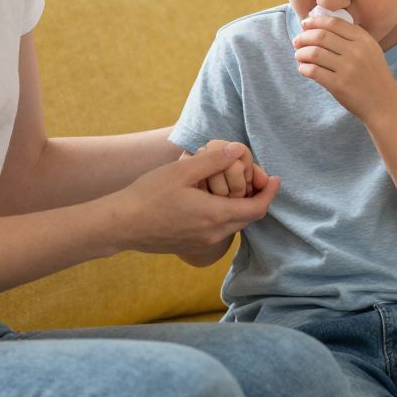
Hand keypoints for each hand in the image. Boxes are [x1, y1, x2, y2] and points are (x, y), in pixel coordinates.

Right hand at [114, 143, 277, 258]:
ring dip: (239, 208)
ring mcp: (203, 244)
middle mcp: (214, 233)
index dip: (270, 193)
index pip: (258, 208)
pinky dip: (224, 217)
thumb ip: (213, 160)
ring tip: (235, 187)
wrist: (121, 225)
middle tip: (255, 178)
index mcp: (216, 215)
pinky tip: (212, 202)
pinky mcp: (192, 247)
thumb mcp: (182, 171)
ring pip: (233, 226)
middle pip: (248, 218)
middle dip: (256, 198)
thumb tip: (238, 150)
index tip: (275, 178)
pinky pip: (218, 232)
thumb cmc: (149, 195)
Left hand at [294, 14, 396, 121]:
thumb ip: (352, 38)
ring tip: (299, 56)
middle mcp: (356, 52)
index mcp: (364, 40)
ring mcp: (347, 68)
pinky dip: (303, 68)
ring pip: (314, 53)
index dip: (315, 21)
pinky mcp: (339, 85)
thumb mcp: (371, 51)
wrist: (384, 104)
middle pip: (321, 36)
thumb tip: (320, 28)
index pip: (334, 23)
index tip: (305, 24)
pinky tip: (303, 69)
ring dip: (301, 53)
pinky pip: (313, 71)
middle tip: (297, 41)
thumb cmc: (374, 77)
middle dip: (304, 37)